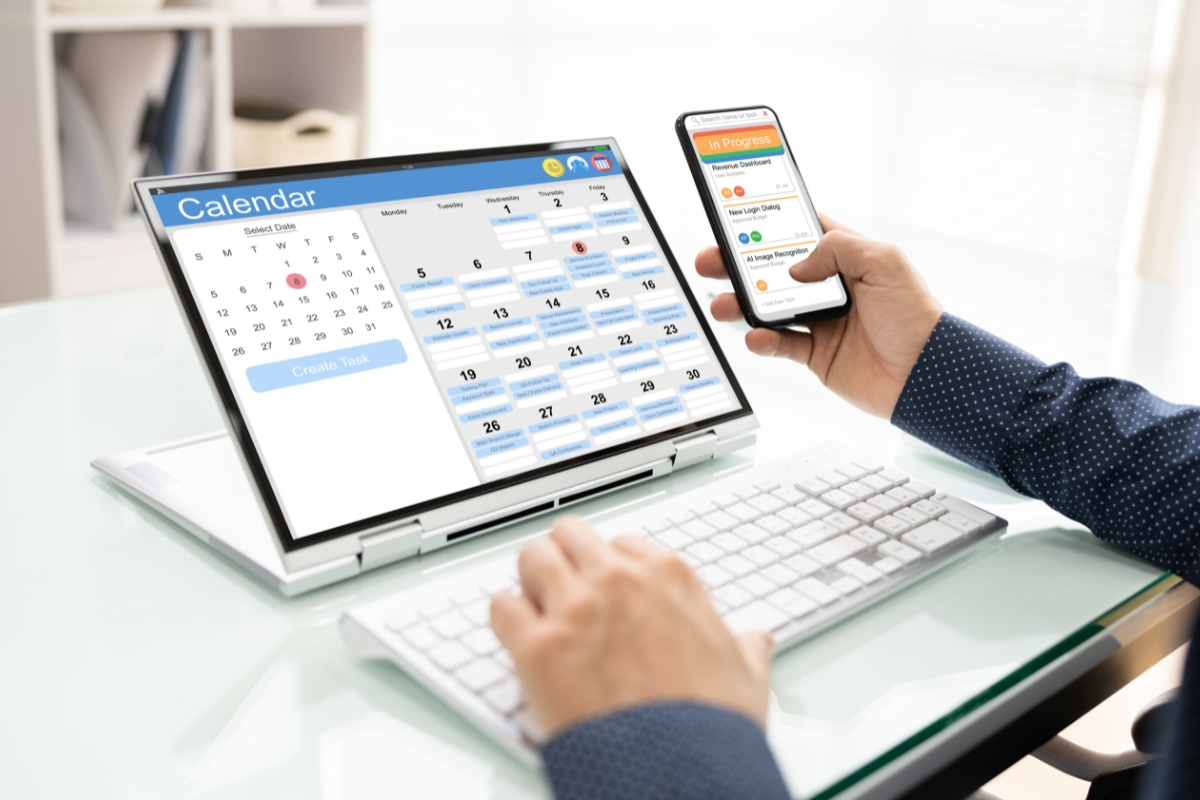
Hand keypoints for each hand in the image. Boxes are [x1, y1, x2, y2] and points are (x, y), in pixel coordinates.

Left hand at [490, 516, 772, 736]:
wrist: (679, 771)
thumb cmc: (710, 726)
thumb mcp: (744, 677)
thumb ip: (745, 649)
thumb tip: (756, 641)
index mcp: (669, 577)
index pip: (624, 542)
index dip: (612, 568)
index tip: (609, 588)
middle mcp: (619, 580)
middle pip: (572, 535)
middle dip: (566, 559)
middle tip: (566, 589)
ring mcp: (576, 608)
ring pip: (532, 557)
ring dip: (532, 580)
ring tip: (537, 607)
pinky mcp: (538, 645)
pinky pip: (501, 606)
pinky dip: (506, 619)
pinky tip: (518, 637)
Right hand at [697, 215, 941, 418]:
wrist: (925, 375)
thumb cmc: (915, 316)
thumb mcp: (883, 261)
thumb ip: (837, 249)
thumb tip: (795, 267)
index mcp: (846, 258)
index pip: (800, 233)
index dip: (769, 227)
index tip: (738, 222)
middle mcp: (830, 287)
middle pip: (773, 271)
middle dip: (738, 266)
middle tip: (711, 262)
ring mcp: (821, 321)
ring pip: (768, 308)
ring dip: (741, 304)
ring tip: (723, 304)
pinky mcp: (816, 354)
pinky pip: (780, 344)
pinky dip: (763, 341)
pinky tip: (756, 336)